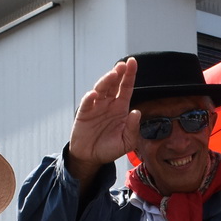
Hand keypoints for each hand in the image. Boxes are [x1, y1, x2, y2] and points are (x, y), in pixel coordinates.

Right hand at [65, 58, 140, 178]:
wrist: (91, 157)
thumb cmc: (110, 148)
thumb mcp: (127, 142)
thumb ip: (132, 128)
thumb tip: (136, 112)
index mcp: (121, 107)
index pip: (126, 87)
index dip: (130, 75)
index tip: (133, 62)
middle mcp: (109, 103)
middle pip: (114, 84)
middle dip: (118, 73)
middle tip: (123, 65)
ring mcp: (96, 106)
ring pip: (101, 89)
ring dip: (106, 81)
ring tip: (113, 74)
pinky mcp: (84, 113)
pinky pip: (87, 103)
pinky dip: (90, 97)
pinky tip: (95, 94)